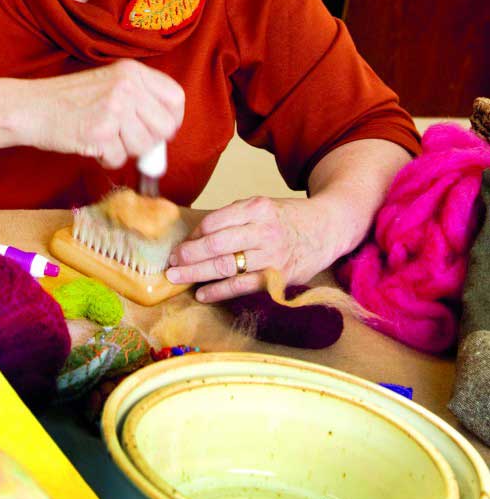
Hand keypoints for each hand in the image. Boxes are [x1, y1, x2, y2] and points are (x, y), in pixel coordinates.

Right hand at [24, 59, 184, 167]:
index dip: (172, 119)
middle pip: (164, 127)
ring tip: (104, 138)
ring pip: (144, 146)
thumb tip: (168, 133)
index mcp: (132, 70)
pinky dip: (107, 159)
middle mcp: (127, 85)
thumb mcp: (110, 84)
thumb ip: (140, 100)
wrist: (31, 106)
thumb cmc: (70, 100)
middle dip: (148, 141)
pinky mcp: (100, 131)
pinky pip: (120, 158)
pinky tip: (92, 145)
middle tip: (126, 139)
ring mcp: (114, 107)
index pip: (176, 98)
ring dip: (125, 150)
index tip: (160, 130)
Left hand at [165, 195, 332, 302]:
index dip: (193, 235)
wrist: (328, 228)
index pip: (214, 222)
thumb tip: (197, 236)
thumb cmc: (288, 218)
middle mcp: (264, 230)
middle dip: (188, 255)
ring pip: (226, 266)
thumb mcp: (263, 205)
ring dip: (196, 274)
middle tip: (170, 263)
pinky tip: (202, 293)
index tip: (181, 245)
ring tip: (177, 277)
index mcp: (257, 207)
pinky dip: (219, 291)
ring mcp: (272, 255)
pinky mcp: (279, 277)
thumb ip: (234, 217)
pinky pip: (242, 286)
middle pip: (216, 245)